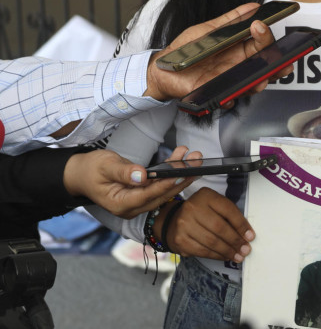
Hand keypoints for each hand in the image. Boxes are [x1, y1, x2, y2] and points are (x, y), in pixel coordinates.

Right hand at [62, 145, 199, 217]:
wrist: (81, 174)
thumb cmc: (90, 169)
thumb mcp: (104, 166)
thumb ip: (123, 172)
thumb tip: (141, 176)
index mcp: (120, 204)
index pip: (148, 195)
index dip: (166, 184)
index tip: (182, 173)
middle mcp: (132, 207)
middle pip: (161, 194)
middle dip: (181, 177)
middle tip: (197, 161)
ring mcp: (138, 202)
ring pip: (164, 189)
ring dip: (180, 173)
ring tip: (194, 156)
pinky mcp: (143, 194)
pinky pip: (160, 184)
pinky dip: (171, 171)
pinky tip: (181, 158)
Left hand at [144, 3, 287, 101]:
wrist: (164, 67)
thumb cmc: (188, 48)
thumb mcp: (209, 30)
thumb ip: (231, 20)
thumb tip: (253, 6)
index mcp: (240, 49)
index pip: (261, 44)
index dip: (266, 37)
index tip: (262, 26)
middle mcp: (239, 66)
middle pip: (265, 66)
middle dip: (278, 64)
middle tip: (283, 60)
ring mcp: (230, 80)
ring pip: (253, 84)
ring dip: (260, 83)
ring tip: (260, 79)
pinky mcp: (217, 93)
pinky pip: (228, 99)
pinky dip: (231, 99)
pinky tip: (229, 96)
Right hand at [156, 186, 254, 261]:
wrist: (174, 221)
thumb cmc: (202, 213)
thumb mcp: (215, 206)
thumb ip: (230, 215)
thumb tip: (247, 235)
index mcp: (205, 196)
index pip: (228, 210)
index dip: (241, 225)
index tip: (251, 236)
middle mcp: (192, 208)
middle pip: (219, 227)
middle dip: (235, 241)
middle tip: (246, 249)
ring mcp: (184, 224)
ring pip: (211, 241)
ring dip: (228, 251)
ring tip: (238, 256)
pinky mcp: (180, 240)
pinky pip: (202, 251)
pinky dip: (217, 255)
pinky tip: (225, 256)